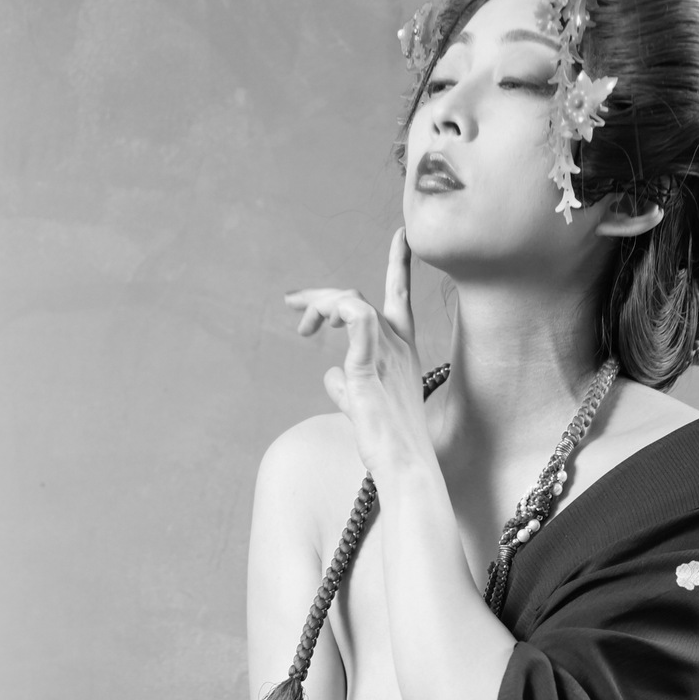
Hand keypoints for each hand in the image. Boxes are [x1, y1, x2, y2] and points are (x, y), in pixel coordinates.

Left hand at [285, 227, 429, 477]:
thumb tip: (329, 375)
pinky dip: (339, 310)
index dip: (398, 263)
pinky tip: (322, 321)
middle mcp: (397, 344)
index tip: (400, 234)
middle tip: (293, 306)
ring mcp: (385, 353)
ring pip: (349, 303)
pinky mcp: (367, 367)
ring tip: (303, 326)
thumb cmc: (388, 441)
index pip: (399, 296)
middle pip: (357, 298)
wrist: (405, 465)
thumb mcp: (362, 405)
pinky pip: (356, 320)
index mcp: (401, 350)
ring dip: (319, 306)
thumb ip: (346, 386)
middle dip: (321, 296)